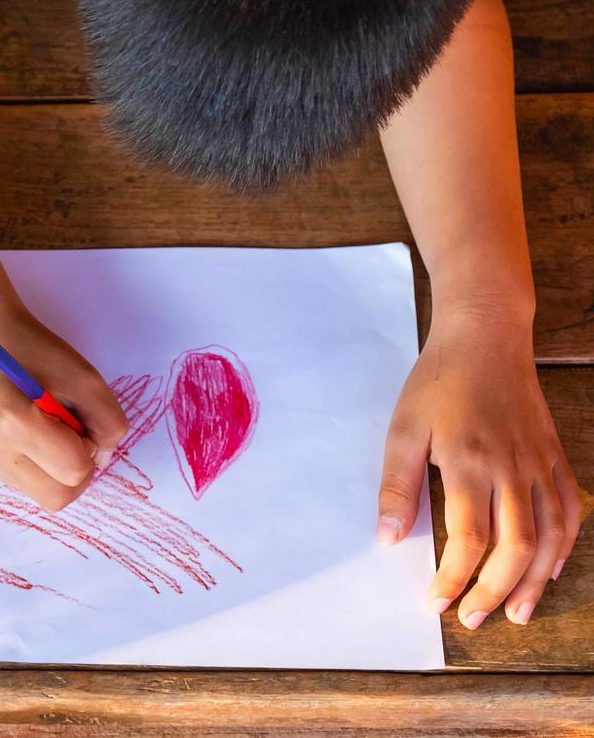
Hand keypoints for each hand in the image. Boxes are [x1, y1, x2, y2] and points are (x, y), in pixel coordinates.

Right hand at [0, 304, 128, 511]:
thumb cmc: (30, 345)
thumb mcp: (83, 375)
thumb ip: (108, 422)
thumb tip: (103, 458)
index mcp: (13, 423)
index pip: (75, 471)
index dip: (89, 446)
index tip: (77, 416)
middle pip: (58, 498)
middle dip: (75, 468)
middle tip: (69, 430)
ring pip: (41, 494)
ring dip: (57, 469)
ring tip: (48, 428)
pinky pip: (24, 481)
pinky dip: (39, 465)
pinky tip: (30, 431)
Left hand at [377, 311, 582, 628]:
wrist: (486, 338)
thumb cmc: (437, 382)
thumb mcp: (403, 429)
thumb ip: (398, 485)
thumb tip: (388, 537)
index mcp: (470, 464)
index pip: (467, 541)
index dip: (453, 579)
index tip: (436, 603)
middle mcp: (511, 470)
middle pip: (514, 549)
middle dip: (492, 592)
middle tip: (473, 620)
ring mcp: (539, 464)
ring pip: (549, 537)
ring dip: (532, 582)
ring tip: (514, 612)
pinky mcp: (554, 457)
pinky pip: (570, 510)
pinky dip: (564, 545)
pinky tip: (548, 569)